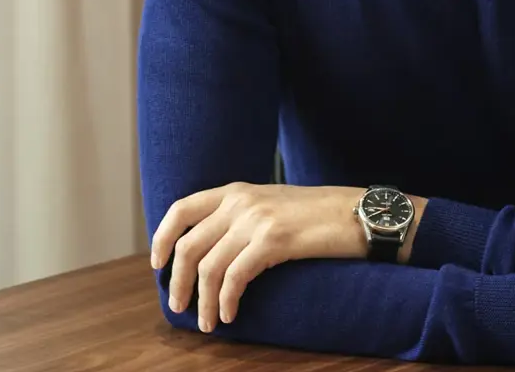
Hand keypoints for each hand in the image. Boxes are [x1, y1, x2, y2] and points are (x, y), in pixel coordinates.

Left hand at [151, 182, 367, 332]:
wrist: (356, 213)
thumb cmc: (318, 215)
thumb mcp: (272, 206)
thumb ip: (242, 219)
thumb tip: (211, 250)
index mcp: (237, 191)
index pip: (182, 208)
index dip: (162, 238)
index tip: (157, 265)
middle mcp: (241, 201)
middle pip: (189, 245)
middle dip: (178, 282)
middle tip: (181, 308)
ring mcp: (257, 218)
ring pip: (208, 266)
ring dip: (203, 301)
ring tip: (209, 322)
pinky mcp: (274, 239)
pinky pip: (234, 277)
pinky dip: (226, 301)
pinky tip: (231, 315)